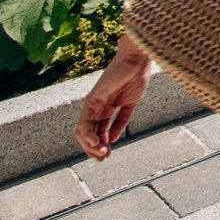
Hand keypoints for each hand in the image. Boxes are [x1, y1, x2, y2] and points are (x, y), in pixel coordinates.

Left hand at [76, 39, 152, 160]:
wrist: (137, 60)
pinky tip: (98, 144)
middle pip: (88, 134)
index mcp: (106, 108)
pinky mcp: (92, 100)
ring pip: (82, 131)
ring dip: (90, 145)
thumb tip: (113, 139)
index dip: (101, 145)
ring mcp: (92, 104)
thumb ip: (121, 121)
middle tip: (103, 158)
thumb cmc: (137, 77)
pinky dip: (89, 135)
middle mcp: (96, 107)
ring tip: (101, 153)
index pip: (98, 131)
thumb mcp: (130, 104)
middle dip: (93, 149)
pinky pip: (84, 122)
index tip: (108, 156)